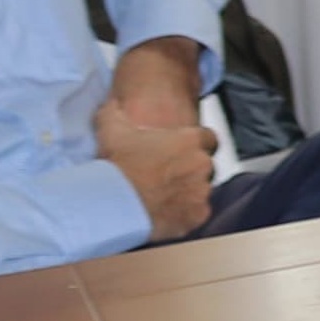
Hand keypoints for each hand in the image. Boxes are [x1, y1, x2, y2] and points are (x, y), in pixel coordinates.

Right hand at [95, 86, 215, 240]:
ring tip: (162, 195)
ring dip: (187, 191)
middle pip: (205, 165)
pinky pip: (197, 213)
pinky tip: (165, 211)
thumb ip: (116, 112)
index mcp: (190, 141)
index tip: (181, 150)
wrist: (112, 205)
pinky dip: (185, 213)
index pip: (208, 138)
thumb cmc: (116, 168)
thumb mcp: (112, 130)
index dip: (195, 144)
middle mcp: (202, 165)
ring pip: (202, 190)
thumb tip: (112, 104)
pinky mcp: (197, 216)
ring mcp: (202, 192)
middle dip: (190, 169)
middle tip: (166, 175)